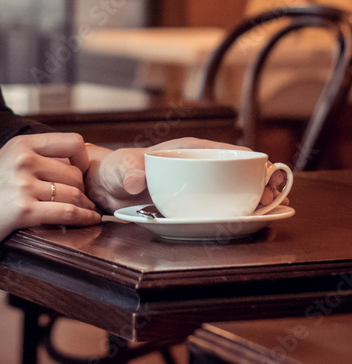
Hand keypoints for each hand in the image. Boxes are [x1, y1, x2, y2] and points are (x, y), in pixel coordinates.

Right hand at [0, 132, 100, 257]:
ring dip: (85, 206)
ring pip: (74, 194)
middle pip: (76, 173)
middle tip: (84, 199)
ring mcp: (22, 184)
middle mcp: (23, 159)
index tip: (82, 173)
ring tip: (88, 211)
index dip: (84, 159)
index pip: (73, 142)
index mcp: (21, 144)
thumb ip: (36, 158)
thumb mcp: (6, 162)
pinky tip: (90, 220)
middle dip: (83, 189)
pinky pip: (67, 212)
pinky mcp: (23, 211)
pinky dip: (84, 218)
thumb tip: (73, 162)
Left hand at [84, 137, 287, 212]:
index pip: (226, 151)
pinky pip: (217, 208)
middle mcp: (197, 167)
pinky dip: (232, 214)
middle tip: (268, 199)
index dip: (250, 161)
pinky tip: (242, 222)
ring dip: (250, 199)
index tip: (264, 175)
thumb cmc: (115, 169)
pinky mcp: (191, 205)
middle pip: (236, 172)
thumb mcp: (120, 168)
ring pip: (232, 191)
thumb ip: (128, 172)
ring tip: (263, 211)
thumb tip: (138, 182)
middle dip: (258, 182)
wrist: (106, 189)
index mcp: (188, 151)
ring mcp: (196, 187)